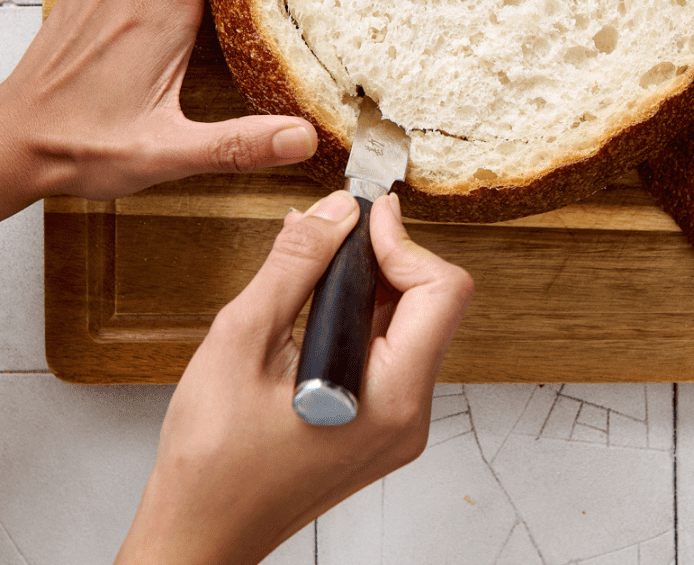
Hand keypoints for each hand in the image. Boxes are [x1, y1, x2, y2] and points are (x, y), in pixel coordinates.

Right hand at [115, 191, 473, 564]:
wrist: (199, 535)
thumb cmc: (211, 463)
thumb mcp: (241, 342)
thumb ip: (295, 268)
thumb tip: (334, 212)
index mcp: (390, 399)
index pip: (442, 291)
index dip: (403, 241)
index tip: (361, 215)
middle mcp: (409, 414)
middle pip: (432, 302)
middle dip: (385, 256)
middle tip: (334, 230)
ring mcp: (398, 423)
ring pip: (412, 323)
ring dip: (370, 282)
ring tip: (315, 264)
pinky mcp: (382, 423)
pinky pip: (392, 349)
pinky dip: (361, 314)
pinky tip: (315, 302)